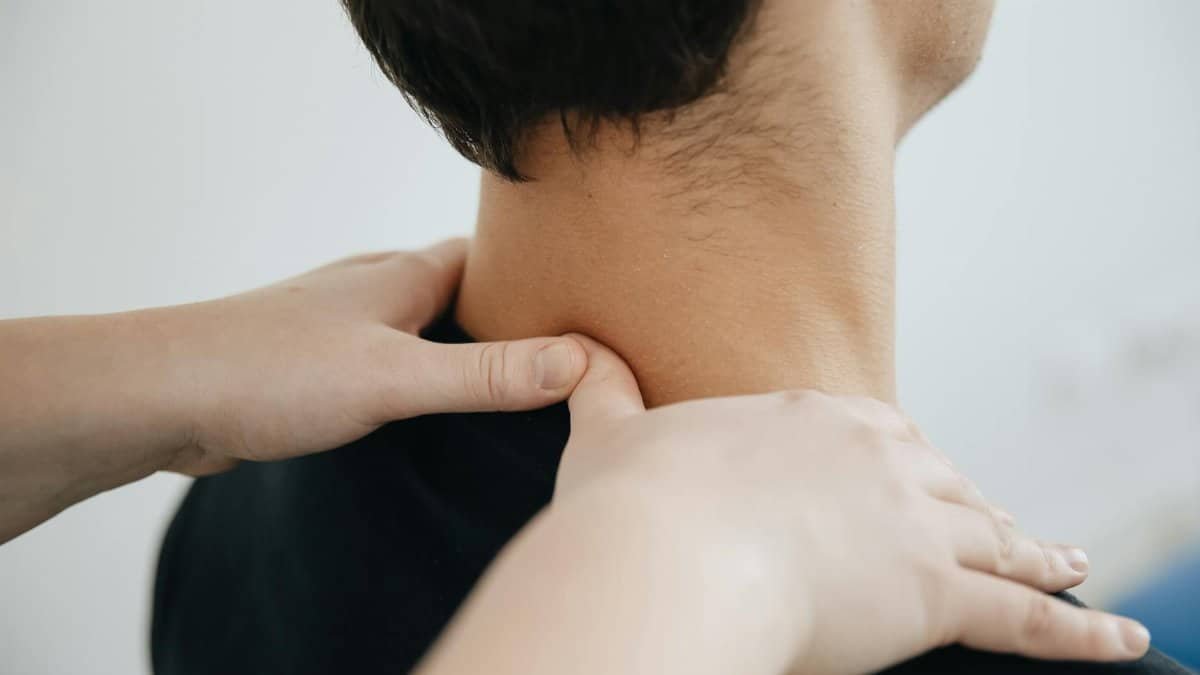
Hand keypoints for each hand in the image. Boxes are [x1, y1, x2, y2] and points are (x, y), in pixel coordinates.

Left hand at [160, 238, 586, 473]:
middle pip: (457, 289)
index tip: (583, 305)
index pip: (490, 259)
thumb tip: (582, 360)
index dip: (536, 277)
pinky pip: (381, 360)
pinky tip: (420, 411)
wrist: (160, 396)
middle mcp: (373, 289)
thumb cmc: (271, 373)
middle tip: (555, 355)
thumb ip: (487, 373)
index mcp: (402, 276)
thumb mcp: (396, 378)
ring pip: (417, 327)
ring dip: (453, 348)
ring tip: (501, 386)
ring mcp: (339, 324)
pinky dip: (411, 377)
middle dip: (501, 316)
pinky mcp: (312, 363)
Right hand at [558, 336, 1149, 672]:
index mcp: (811, 420)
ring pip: (994, 538)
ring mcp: (912, 522)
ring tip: (1070, 564)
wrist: (664, 549)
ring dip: (1037, 554)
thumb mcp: (611, 436)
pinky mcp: (930, 591)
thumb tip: (571, 355)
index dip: (904, 463)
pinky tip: (1116, 638)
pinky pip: (1022, 615)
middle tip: (1004, 524)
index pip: (880, 438)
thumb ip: (602, 395)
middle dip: (973, 506)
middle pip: (946, 484)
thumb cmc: (636, 503)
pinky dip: (1075, 631)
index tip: (919, 478)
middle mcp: (876, 458)